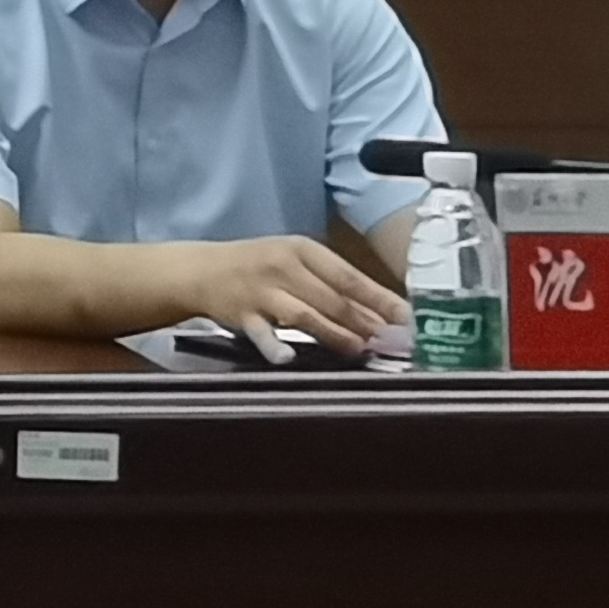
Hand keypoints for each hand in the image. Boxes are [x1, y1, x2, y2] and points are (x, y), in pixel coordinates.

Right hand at [174, 235, 407, 359]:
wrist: (202, 269)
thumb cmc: (259, 265)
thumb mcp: (295, 262)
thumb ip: (334, 285)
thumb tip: (382, 315)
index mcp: (301, 250)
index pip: (349, 276)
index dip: (380, 299)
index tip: (406, 318)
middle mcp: (282, 267)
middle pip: (331, 298)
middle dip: (363, 321)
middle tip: (390, 341)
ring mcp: (260, 291)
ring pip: (303, 314)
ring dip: (333, 333)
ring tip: (358, 350)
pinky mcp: (241, 314)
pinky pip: (260, 332)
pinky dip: (273, 345)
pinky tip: (287, 357)